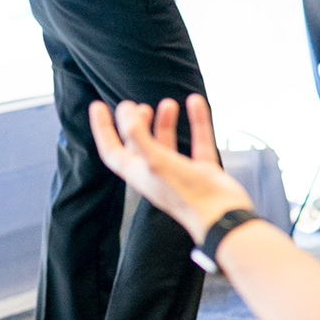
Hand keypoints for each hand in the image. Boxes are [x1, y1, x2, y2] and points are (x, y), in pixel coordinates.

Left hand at [88, 94, 253, 241]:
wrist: (221, 216)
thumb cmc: (184, 192)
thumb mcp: (154, 160)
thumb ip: (137, 134)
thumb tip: (125, 109)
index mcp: (138, 175)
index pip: (112, 151)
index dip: (102, 129)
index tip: (97, 105)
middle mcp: (155, 174)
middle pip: (137, 146)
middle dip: (135, 124)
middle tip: (135, 105)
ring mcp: (179, 173)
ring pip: (167, 144)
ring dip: (164, 122)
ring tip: (167, 103)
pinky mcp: (203, 171)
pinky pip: (197, 141)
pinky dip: (196, 121)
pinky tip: (196, 102)